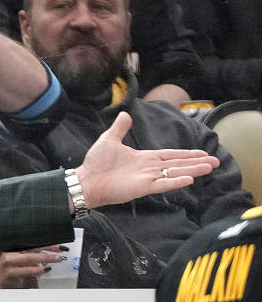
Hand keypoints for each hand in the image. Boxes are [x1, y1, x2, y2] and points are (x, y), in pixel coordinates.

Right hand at [0, 246, 66, 287]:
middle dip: (48, 248)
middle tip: (61, 251)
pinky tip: (43, 269)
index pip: (32, 243)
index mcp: (14, 250)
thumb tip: (51, 258)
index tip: (60, 246)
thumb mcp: (23, 266)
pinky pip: (23, 270)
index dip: (47, 243)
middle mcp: (10, 254)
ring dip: (44, 258)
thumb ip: (34, 261)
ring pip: (28, 257)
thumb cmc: (10, 277)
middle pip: (31, 247)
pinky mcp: (7, 273)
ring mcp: (7, 263)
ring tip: (56, 259)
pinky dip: (34, 270)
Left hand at [77, 111, 218, 208]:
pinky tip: (190, 179)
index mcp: (144, 158)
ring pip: (175, 173)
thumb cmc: (96, 163)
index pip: (170, 155)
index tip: (202, 153)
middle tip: (215, 162)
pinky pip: (162, 184)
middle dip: (197, 162)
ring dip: (193, 170)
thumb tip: (125, 114)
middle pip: (178, 164)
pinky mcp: (142, 187)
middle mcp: (149, 168)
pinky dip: (175, 181)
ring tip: (210, 168)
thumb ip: (120, 128)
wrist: (86, 179)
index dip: (186, 154)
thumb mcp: (109, 140)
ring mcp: (147, 178)